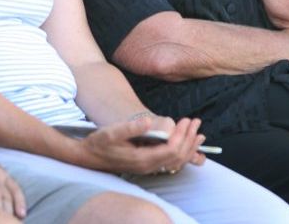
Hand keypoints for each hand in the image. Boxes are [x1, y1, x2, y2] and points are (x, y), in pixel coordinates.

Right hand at [81, 117, 204, 174]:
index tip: (187, 120)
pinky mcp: (147, 165)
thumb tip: (150, 121)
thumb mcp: (112, 132)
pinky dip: (182, 152)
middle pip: (178, 156)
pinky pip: (170, 162)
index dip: (182, 135)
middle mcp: (148, 167)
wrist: (88, 156)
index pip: (171, 150)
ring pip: (176, 162)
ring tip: (199, 133)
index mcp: (142, 159)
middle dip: (190, 139)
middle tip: (196, 122)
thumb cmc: (99, 143)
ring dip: (189, 147)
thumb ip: (131, 128)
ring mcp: (148, 168)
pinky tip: (188, 144)